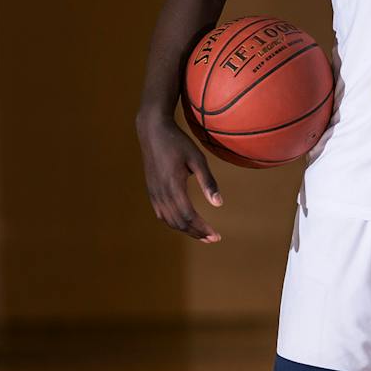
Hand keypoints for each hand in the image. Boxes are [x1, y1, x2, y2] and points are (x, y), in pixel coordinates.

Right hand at [138, 114, 222, 241]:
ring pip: (169, 220)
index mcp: (173, 185)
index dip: (202, 228)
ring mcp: (153, 192)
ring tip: (202, 235)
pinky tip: (185, 224)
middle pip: (178, 222)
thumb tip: (219, 204)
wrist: (153, 132)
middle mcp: (160, 192)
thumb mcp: (198, 159)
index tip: (216, 236)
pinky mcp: (151, 190)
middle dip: (196, 233)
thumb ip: (208, 182)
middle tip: (214, 239)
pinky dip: (174, 222)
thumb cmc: (178, 143)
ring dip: (186, 230)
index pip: (188, 215)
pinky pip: (161, 213)